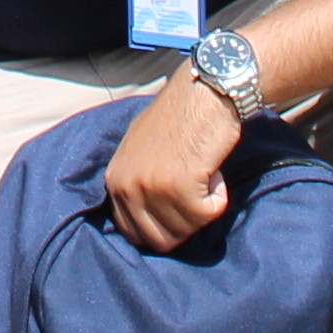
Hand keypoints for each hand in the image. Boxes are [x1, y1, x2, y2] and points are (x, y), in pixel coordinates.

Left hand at [102, 74, 242, 250]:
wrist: (204, 92)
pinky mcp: (180, 188)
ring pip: (186, 229)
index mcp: (114, 180)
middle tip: (195, 191)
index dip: (160, 228)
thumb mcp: (139, 150)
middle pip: (159, 240)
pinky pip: (207, 214)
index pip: (132, 233)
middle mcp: (127, 187)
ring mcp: (151, 189)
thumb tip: (142, 221)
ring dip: (203, 205)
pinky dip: (218, 197)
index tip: (178, 213)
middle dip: (184, 223)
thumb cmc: (179, 117)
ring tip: (201, 172)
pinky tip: (212, 170)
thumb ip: (135, 183)